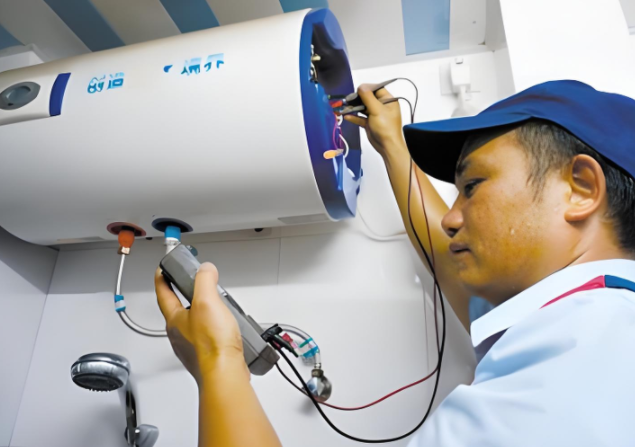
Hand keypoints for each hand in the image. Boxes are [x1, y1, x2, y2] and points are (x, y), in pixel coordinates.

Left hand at [155, 263, 247, 384]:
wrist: (224, 374)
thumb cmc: (212, 344)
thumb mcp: (207, 301)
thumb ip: (204, 281)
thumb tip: (205, 270)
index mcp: (174, 320)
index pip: (163, 294)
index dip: (162, 279)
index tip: (162, 270)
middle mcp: (179, 335)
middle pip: (177, 310)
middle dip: (183, 296)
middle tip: (191, 286)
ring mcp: (191, 347)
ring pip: (191, 325)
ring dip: (200, 314)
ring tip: (214, 306)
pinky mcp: (205, 357)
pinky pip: (205, 337)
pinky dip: (212, 329)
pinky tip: (223, 328)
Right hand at [344, 86, 406, 158]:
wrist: (387, 146)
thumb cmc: (385, 126)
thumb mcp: (377, 110)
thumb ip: (368, 97)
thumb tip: (361, 86)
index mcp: (388, 101)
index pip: (377, 89)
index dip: (367, 88)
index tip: (357, 89)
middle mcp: (382, 106)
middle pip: (368, 98)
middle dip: (358, 99)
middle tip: (349, 99)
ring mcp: (375, 115)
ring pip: (363, 108)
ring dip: (354, 108)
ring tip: (345, 107)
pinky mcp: (370, 123)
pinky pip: (361, 118)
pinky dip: (354, 117)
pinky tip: (347, 116)